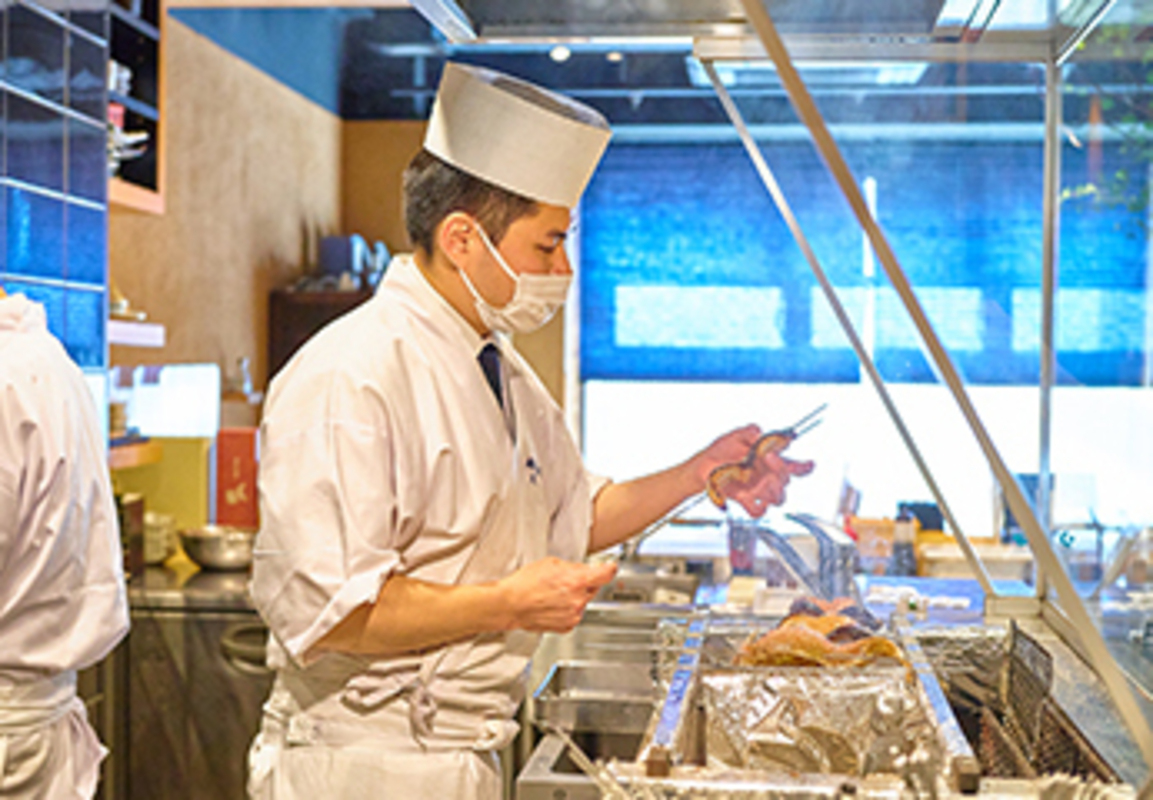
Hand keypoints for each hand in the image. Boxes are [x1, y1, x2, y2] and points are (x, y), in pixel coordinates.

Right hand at [497, 558, 617, 632]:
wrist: (510, 604)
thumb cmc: (525, 583)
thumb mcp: (551, 563)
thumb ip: (572, 567)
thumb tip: (583, 569)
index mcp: (577, 581)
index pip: (605, 574)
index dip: (610, 568)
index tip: (611, 567)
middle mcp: (578, 600)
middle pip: (593, 588)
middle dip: (584, 583)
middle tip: (565, 580)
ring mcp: (573, 616)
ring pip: (582, 602)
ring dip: (574, 597)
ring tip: (553, 593)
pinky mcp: (566, 626)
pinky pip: (573, 615)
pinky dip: (567, 609)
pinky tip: (552, 604)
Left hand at [698, 424, 814, 517]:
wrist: (703, 466)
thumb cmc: (721, 450)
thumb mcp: (735, 436)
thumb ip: (749, 432)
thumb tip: (758, 430)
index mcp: (767, 460)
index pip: (792, 465)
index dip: (803, 467)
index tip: (808, 465)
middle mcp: (766, 476)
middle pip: (786, 481)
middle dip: (780, 470)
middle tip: (768, 457)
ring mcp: (757, 489)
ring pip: (778, 498)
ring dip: (772, 490)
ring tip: (760, 480)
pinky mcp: (745, 499)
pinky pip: (758, 511)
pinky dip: (757, 508)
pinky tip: (751, 499)